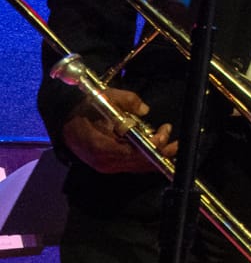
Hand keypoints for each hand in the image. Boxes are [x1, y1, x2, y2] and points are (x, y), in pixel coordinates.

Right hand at [62, 90, 176, 173]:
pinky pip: (133, 164)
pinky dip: (147, 156)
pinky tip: (158, 145)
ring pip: (138, 166)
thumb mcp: (105, 97)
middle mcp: (105, 162)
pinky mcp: (111, 165)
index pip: (131, 153)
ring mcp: (107, 166)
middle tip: (172, 136)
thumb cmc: (86, 108)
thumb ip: (126, 101)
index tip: (163, 133)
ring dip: (157, 154)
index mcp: (100, 147)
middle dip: (160, 151)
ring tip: (169, 139)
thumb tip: (144, 110)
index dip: (151, 146)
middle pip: (139, 162)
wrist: (65, 121)